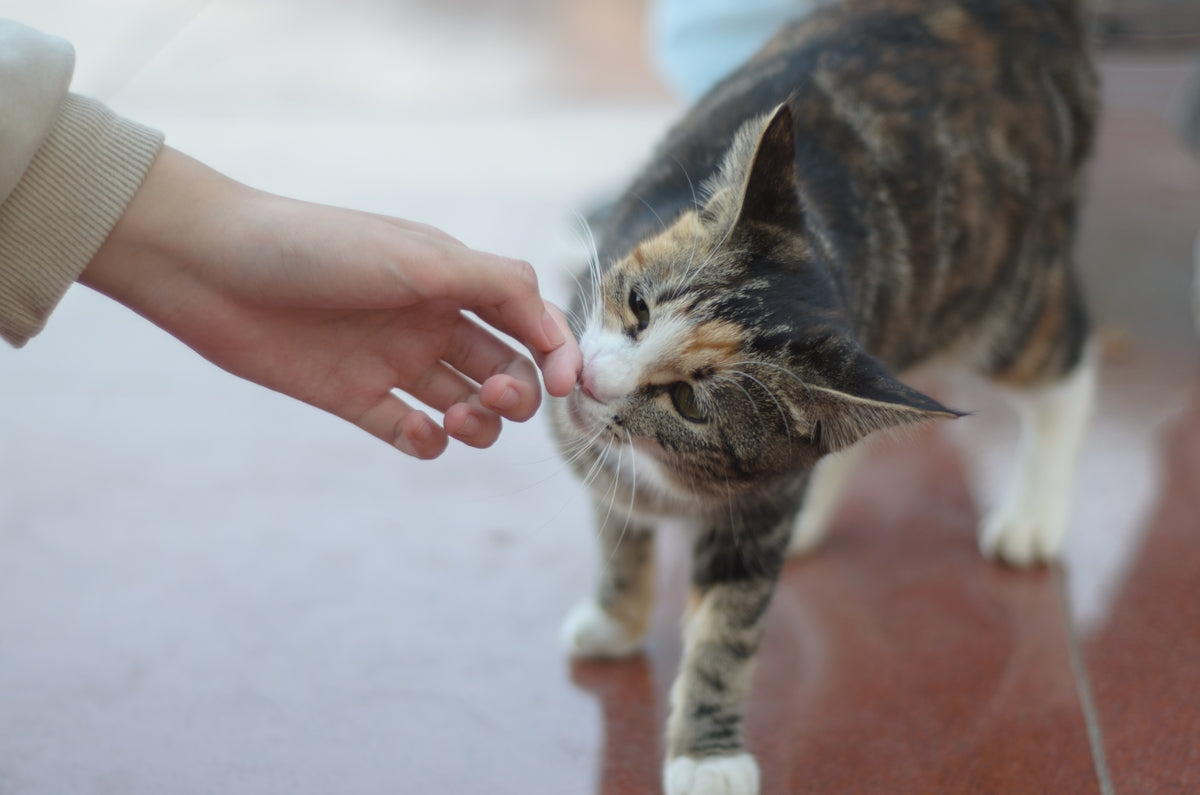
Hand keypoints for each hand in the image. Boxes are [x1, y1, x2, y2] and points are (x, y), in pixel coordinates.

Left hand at [81, 147, 580, 457]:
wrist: (215, 269)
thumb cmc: (320, 250)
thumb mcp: (422, 257)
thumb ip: (497, 285)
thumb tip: (555, 323)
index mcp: (454, 282)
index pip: (529, 322)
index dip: (556, 354)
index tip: (565, 386)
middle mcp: (431, 323)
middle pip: (505, 371)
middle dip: (517, 394)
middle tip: (495, 397)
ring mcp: (393, 363)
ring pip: (465, 408)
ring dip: (477, 425)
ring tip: (454, 420)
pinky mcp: (354, 398)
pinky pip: (409, 434)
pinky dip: (426, 443)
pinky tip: (415, 431)